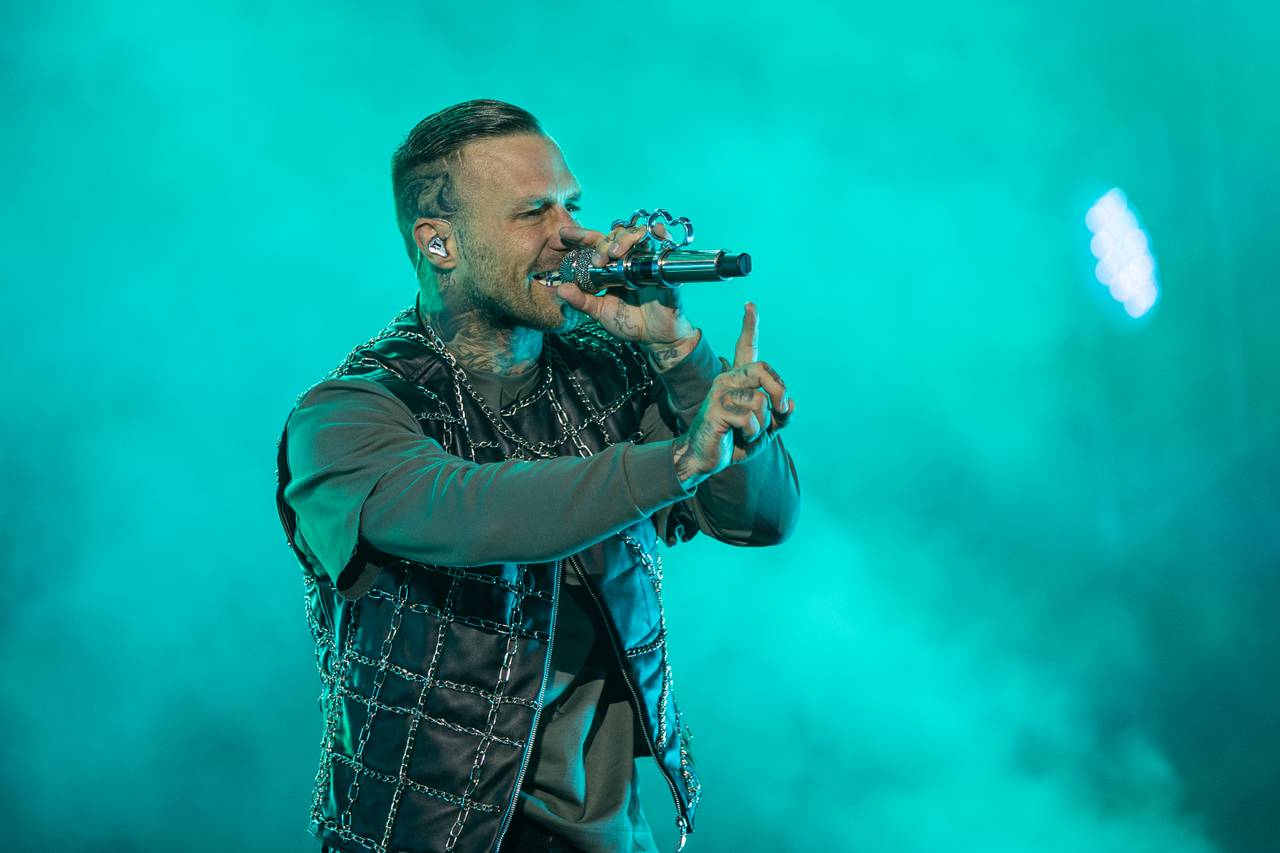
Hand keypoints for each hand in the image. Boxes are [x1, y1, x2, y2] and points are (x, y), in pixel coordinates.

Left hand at [551, 222, 696, 348]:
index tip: (564, 233)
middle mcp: (628, 260)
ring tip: (615, 253)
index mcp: (611, 267)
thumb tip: (561, 290)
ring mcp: (646, 261)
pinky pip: (665, 243)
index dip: (581, 236)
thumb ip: (581, 301)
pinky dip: (660, 233)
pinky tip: (655, 230)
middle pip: (615, 236)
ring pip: (636, 234)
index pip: (595, 244)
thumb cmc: (629, 322)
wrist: (655, 337)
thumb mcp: (600, 312)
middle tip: (598, 260)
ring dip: (624, 239)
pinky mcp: (664, 266)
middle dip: (603, 244)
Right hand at [672, 302, 794, 488]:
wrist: (707, 458)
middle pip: (763, 369)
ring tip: (748, 433)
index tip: (750, 305)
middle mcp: (728, 379)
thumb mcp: (765, 429)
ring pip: (761, 401)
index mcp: (739, 380)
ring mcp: (721, 392)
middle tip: (781, 409)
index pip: (745, 348)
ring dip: (763, 424)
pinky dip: (752, 433)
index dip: (749, 326)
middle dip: (779, 390)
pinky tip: (738, 436)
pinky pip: (750, 418)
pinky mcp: (717, 408)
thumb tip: (790, 403)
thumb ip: (780, 416)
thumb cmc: (735, 441)